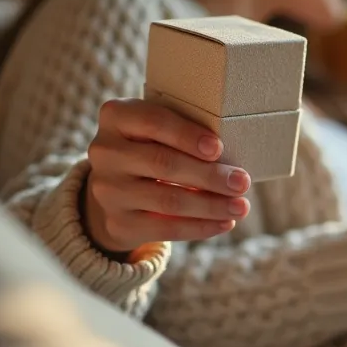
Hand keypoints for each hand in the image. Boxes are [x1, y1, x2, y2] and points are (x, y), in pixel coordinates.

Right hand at [84, 98, 252, 253]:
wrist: (117, 186)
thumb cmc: (152, 146)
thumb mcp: (158, 129)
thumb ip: (184, 132)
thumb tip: (232, 158)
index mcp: (116, 117)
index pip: (153, 122)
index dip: (187, 135)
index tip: (218, 148)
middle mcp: (104, 151)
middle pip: (163, 163)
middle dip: (209, 175)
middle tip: (242, 182)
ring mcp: (107, 189)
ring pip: (167, 200)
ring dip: (211, 205)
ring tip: (240, 206)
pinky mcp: (117, 222)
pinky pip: (165, 228)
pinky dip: (200, 227)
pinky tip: (224, 223)